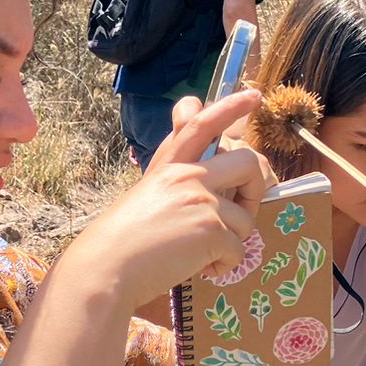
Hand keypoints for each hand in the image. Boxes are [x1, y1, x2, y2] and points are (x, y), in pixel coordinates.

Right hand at [71, 90, 271, 306]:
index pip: (202, 124)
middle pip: (249, 162)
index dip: (230, 107)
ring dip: (233, 241)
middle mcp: (188, 175)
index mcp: (170, 165)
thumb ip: (175, 179)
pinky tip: (202, 268)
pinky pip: (238, 250)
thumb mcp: (147, 195)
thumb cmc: (121, 240)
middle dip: (258, 189)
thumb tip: (205, 181)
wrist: (107, 266)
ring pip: (246, 219)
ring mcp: (201, 200)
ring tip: (206, 254)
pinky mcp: (210, 229)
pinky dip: (225, 265)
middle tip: (245, 211)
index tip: (254, 96)